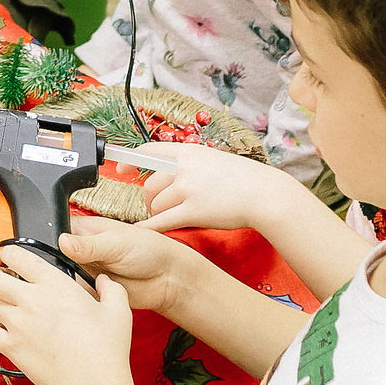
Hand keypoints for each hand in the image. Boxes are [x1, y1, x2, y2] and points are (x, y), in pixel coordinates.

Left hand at [0, 243, 138, 384]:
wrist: (92, 383)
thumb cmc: (106, 348)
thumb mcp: (118, 311)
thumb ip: (111, 289)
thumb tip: (104, 281)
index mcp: (55, 284)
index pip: (16, 255)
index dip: (8, 254)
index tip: (10, 258)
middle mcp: (31, 300)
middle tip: (4, 284)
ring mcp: (18, 323)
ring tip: (10, 309)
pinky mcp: (12, 347)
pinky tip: (8, 333)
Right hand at [57, 215, 208, 322]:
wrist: (167, 279)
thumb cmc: (148, 250)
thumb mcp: (116, 243)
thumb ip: (88, 245)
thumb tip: (62, 241)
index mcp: (82, 230)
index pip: (52, 231)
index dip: (45, 241)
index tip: (42, 252)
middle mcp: (79, 250)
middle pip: (52, 258)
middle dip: (54, 266)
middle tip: (62, 272)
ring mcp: (83, 271)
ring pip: (60, 278)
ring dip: (64, 284)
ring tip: (73, 284)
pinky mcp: (89, 291)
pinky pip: (73, 296)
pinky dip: (73, 298)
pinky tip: (77, 298)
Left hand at [140, 143, 316, 236]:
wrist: (265, 194)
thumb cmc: (244, 180)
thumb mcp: (214, 160)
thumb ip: (191, 165)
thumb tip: (173, 171)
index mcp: (188, 153)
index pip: (149, 151)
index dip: (130, 160)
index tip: (120, 169)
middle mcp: (184, 168)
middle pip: (149, 184)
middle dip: (147, 199)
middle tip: (154, 207)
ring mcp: (188, 189)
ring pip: (155, 204)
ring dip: (155, 213)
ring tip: (166, 217)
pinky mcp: (193, 211)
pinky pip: (161, 221)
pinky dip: (148, 228)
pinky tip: (142, 233)